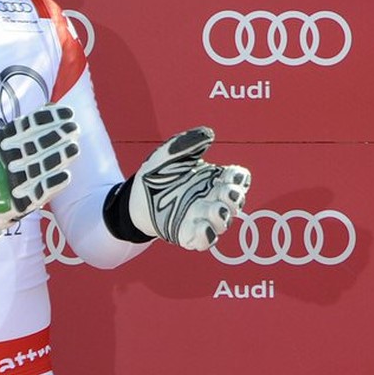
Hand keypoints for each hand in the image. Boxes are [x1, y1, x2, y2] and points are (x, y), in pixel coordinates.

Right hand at [0, 105, 80, 233]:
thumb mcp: (0, 140)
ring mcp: (13, 181)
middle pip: (35, 145)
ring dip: (59, 157)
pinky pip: (39, 191)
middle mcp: (7, 159)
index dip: (50, 118)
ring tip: (74, 148)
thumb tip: (51, 106)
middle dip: (57, 135)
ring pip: (40, 166)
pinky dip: (53, 183)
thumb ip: (25, 126)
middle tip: (74, 128)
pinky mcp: (20, 201)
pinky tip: (66, 175)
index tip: (69, 113)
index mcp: (1, 142)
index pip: (28, 125)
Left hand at [128, 127, 249, 250]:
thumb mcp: (168, 153)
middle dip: (235, 199)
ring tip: (215, 210)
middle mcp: (212, 199)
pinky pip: (204, 240)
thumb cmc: (157, 174)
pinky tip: (202, 227)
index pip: (238, 179)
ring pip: (222, 222)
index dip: (239, 178)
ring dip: (222, 218)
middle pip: (235, 202)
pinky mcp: (188, 234)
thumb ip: (188, 142)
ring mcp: (201, 218)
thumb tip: (209, 134)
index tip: (231, 175)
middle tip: (227, 193)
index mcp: (214, 179)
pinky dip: (206, 236)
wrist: (133, 198)